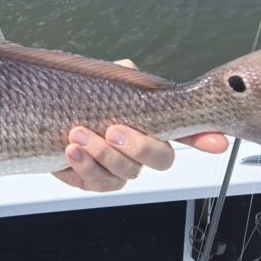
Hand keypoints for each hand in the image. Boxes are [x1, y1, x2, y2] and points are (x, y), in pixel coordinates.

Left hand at [52, 58, 228, 191]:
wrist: (44, 114)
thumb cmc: (79, 98)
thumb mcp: (104, 81)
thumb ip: (125, 78)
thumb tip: (135, 76)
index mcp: (150, 123)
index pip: (186, 131)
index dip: (204, 138)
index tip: (216, 142)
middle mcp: (141, 150)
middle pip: (161, 159)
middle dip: (139, 146)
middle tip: (113, 131)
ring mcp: (120, 168)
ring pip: (127, 173)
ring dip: (103, 155)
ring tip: (78, 136)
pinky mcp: (94, 181)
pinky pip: (97, 183)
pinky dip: (84, 167)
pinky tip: (70, 151)